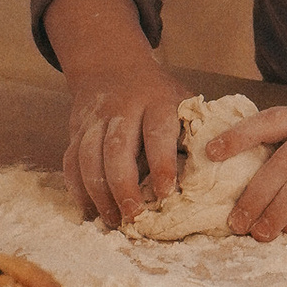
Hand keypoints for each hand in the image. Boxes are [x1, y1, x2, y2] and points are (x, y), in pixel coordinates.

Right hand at [64, 64, 202, 229]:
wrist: (112, 66)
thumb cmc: (158, 95)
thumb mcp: (181, 102)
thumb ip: (193, 132)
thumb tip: (215, 171)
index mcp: (156, 101)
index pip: (157, 132)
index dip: (161, 163)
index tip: (166, 193)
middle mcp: (122, 109)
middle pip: (117, 148)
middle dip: (124, 185)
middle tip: (134, 215)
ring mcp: (95, 120)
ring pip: (88, 157)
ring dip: (98, 192)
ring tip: (114, 220)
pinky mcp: (77, 131)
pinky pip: (71, 162)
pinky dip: (77, 189)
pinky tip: (90, 211)